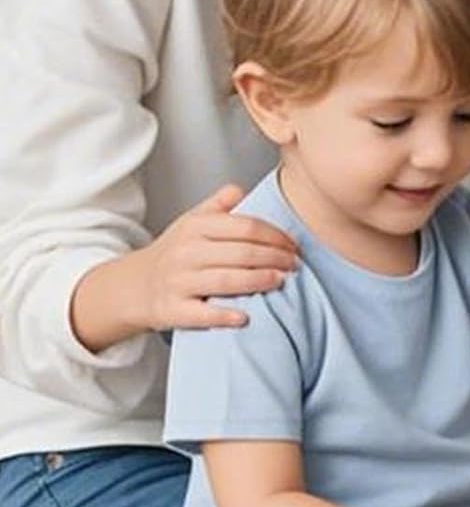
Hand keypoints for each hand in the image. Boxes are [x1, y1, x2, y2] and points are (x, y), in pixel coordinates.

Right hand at [128, 185, 299, 331]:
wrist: (136, 285)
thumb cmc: (175, 254)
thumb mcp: (190, 224)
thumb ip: (217, 207)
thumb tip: (239, 189)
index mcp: (196, 228)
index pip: (244, 227)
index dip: (275, 236)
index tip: (294, 245)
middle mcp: (187, 253)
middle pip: (241, 253)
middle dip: (274, 258)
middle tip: (296, 265)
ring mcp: (180, 281)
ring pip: (226, 280)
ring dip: (258, 281)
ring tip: (281, 281)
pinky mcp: (175, 309)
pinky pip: (203, 313)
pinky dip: (224, 315)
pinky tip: (245, 317)